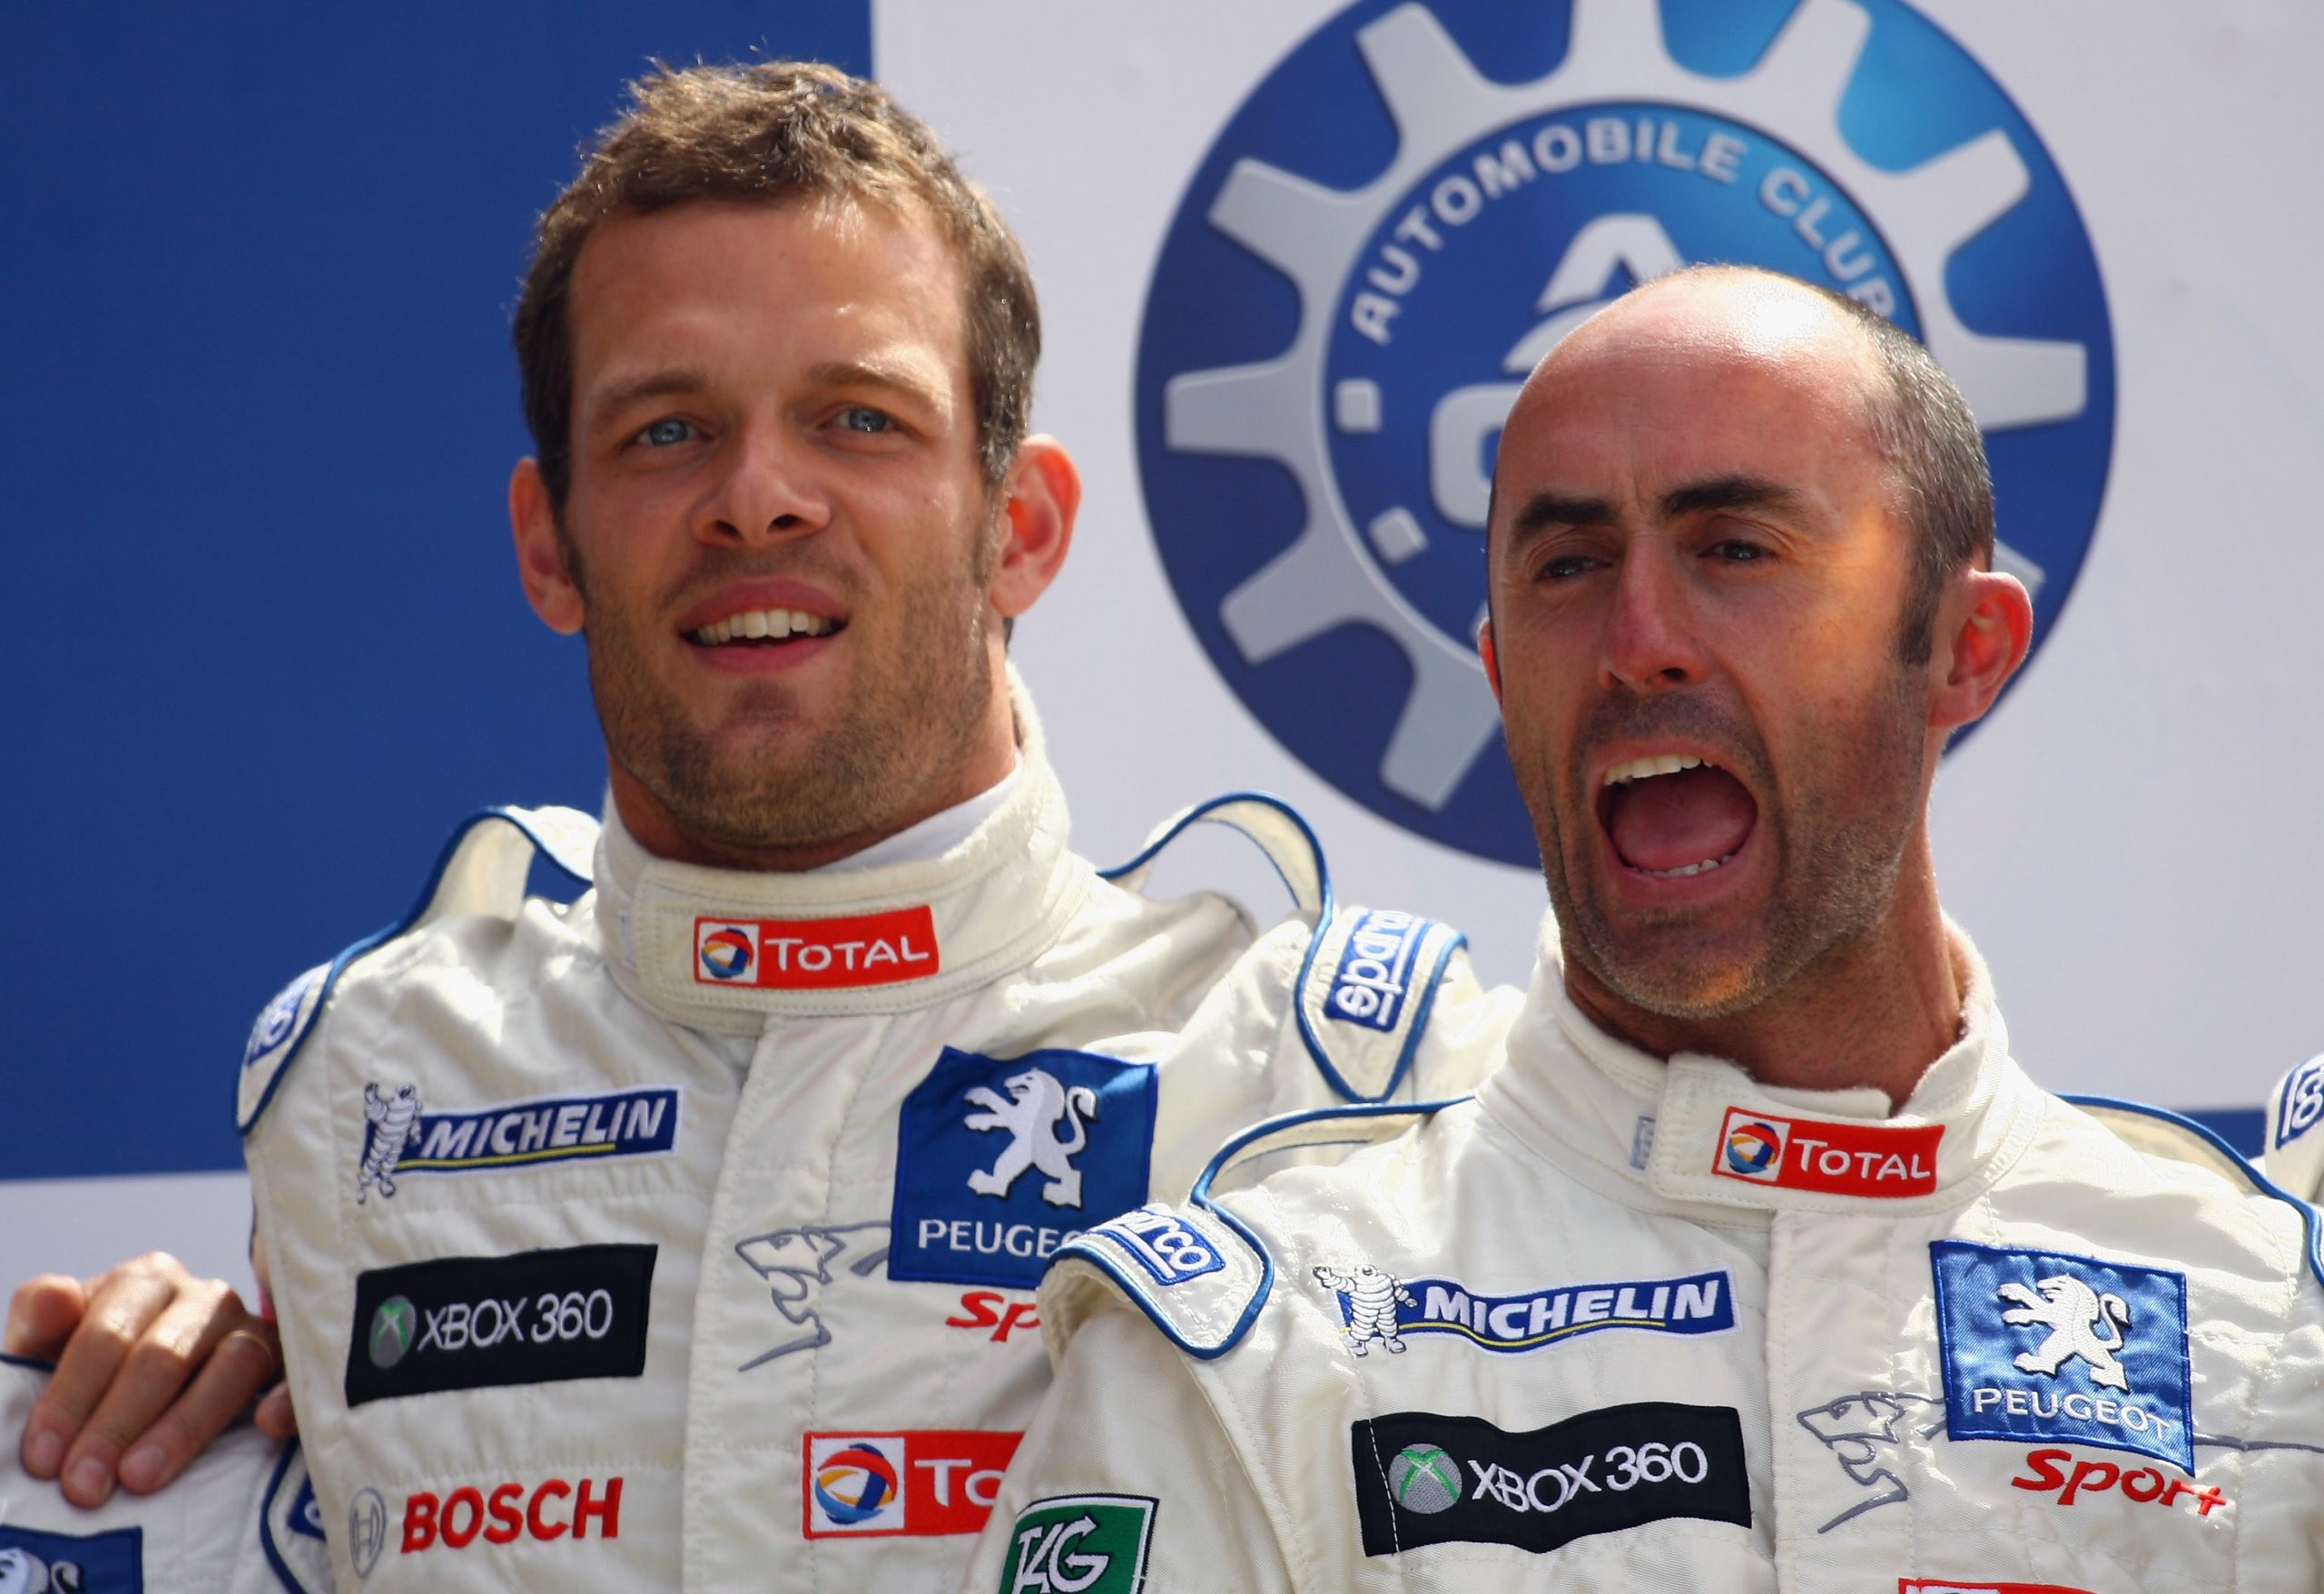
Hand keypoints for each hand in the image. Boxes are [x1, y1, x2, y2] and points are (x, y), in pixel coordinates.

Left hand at [6, 1253, 293, 1506]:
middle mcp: (206, 1298)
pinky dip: (287, 1397)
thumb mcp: (52, 1346)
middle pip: (165, 1354)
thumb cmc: (96, 1377)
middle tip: (85, 1486)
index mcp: (144, 1282)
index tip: (42, 1460)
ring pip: (233, 1364)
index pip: (106, 1333)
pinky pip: (301, 1377)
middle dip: (117, 1424)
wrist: (148, 1395)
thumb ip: (40, 1321)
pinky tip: (266, 1426)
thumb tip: (54, 1299)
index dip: (70, 1397)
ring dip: (184, 1426)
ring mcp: (255, 1330)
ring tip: (141, 1479)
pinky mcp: (295, 1366)